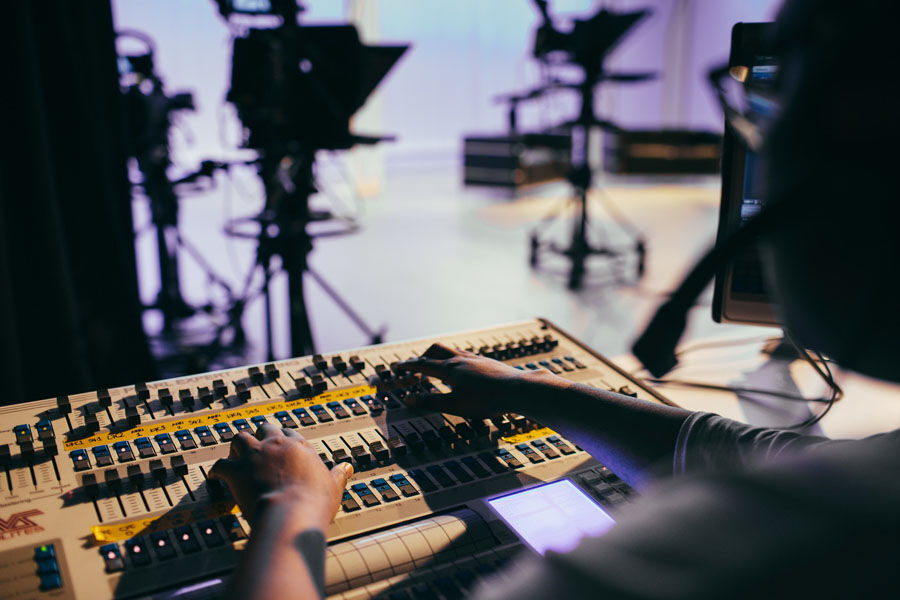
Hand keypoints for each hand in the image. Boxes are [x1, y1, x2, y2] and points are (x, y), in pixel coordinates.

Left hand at [209, 424, 352, 529]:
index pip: (290, 433)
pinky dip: (217, 470)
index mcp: (299, 447)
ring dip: (237, 444)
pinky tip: (215, 475)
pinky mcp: (236, 470)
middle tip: (259, 444)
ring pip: (240, 437)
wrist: (291, 512)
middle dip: (261, 434)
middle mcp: (276, 445)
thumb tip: (347, 467)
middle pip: (265, 428)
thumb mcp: (333, 485)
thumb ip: (338, 474)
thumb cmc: (314, 502)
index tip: (283, 445)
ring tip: (236, 452)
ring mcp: (254, 456)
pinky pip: (220, 464)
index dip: (285, 438)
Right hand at [393, 343, 566, 418]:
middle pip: (435, 350)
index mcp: (450, 369)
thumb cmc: (487, 400)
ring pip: (451, 351)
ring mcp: (475, 359)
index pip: (422, 364)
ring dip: (439, 355)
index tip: (396, 366)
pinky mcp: (487, 362)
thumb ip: (431, 402)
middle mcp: (461, 359)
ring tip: (436, 363)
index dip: (407, 366)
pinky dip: (455, 358)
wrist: (518, 390)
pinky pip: (465, 355)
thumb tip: (408, 399)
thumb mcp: (455, 406)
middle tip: (413, 364)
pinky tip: (462, 368)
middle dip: (421, 356)